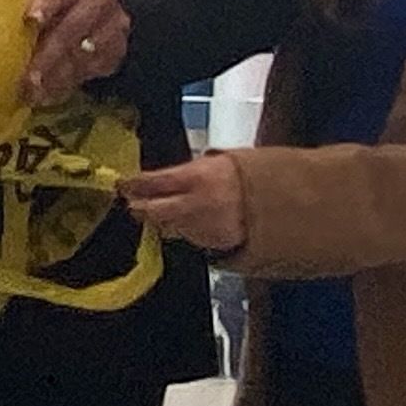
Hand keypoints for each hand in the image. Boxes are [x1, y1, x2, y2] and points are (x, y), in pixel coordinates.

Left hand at [18, 0, 130, 104]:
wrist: (91, 11)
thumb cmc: (49, 3)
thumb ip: (17, 5)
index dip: (45, 4)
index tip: (31, 21)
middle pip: (70, 30)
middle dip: (46, 58)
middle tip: (26, 80)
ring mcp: (112, 25)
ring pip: (82, 56)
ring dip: (54, 79)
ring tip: (31, 94)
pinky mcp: (117, 50)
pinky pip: (91, 72)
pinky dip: (66, 86)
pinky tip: (46, 95)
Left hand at [122, 152, 247, 254]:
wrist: (282, 200)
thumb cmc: (252, 177)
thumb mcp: (220, 160)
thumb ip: (189, 170)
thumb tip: (164, 176)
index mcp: (197, 177)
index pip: (153, 182)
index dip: (133, 185)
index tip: (122, 185)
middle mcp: (197, 204)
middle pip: (154, 211)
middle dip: (139, 208)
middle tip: (133, 204)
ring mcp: (205, 227)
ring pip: (169, 227)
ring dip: (161, 221)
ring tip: (157, 213)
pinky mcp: (216, 244)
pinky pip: (190, 238)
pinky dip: (185, 231)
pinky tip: (187, 223)